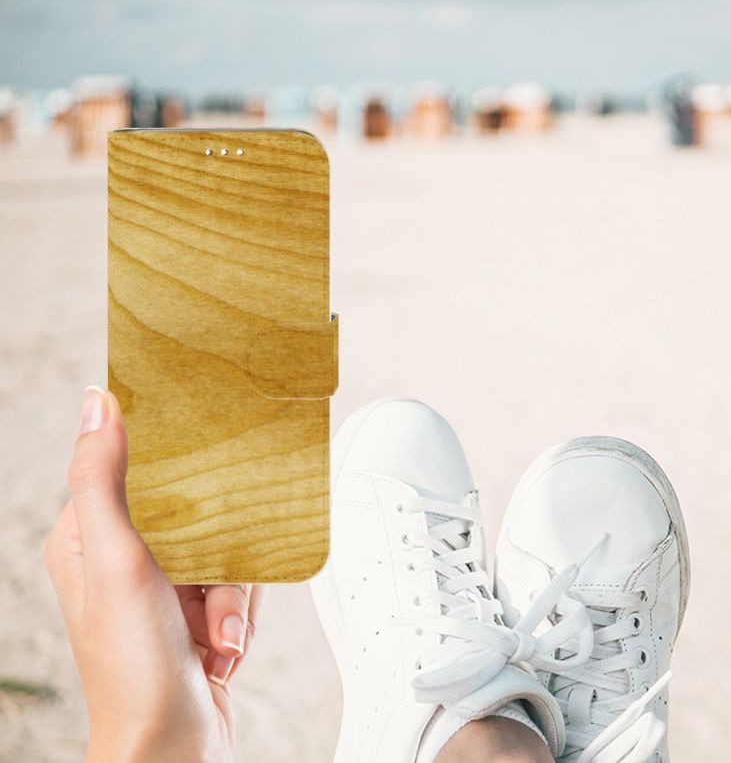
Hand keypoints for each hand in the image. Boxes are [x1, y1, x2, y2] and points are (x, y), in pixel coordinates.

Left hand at [44, 386, 266, 762]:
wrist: (173, 748)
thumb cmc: (134, 669)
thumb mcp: (117, 563)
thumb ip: (102, 481)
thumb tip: (98, 403)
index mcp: (88, 537)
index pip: (134, 468)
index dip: (175, 465)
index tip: (206, 461)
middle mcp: (124, 558)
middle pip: (196, 509)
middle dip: (219, 553)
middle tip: (213, 585)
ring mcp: (163, 587)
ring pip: (226, 546)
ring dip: (232, 594)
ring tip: (217, 633)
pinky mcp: (197, 611)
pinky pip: (240, 583)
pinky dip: (240, 614)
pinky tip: (224, 645)